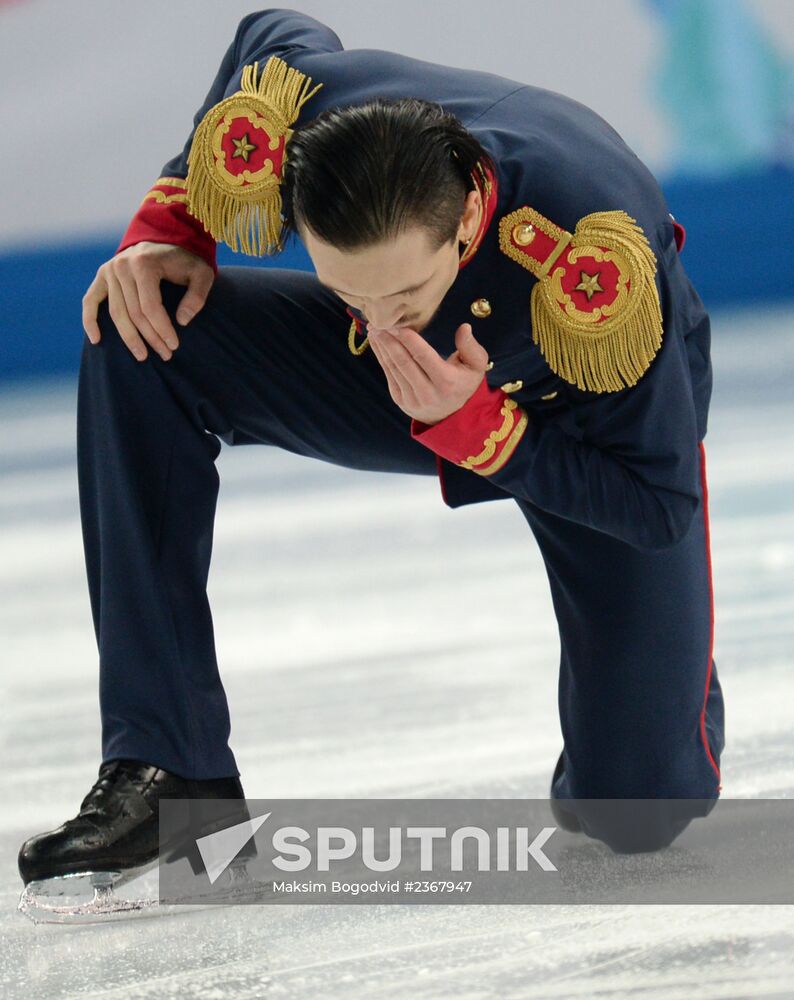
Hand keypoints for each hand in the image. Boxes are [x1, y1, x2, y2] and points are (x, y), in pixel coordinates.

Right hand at [82, 242, 214, 360]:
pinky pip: (91, 300)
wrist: (168, 237)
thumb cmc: (187, 259)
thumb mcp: (202, 274)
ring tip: (143, 356)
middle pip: (134, 313)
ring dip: (129, 338)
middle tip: (165, 355)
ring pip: (116, 313)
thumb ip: (197, 296)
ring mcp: (109, 270)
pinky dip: (90, 321)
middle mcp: (122, 266)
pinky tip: (97, 340)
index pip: (150, 306)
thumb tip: (181, 321)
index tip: (174, 345)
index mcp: (144, 264)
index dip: (162, 329)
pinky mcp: (102, 275)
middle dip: (150, 337)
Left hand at [367, 322, 488, 424]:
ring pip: (393, 367)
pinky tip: (377, 342)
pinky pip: (388, 374)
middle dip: (389, 340)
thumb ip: (471, 347)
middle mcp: (427, 393)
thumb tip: (464, 327)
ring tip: (374, 328)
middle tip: (378, 321)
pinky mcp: (400, 400)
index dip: (408, 339)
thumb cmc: (464, 383)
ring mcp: (411, 398)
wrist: (452, 415)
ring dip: (381, 346)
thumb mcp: (476, 366)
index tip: (396, 323)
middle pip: (404, 362)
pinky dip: (381, 356)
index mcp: (446, 382)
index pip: (423, 356)